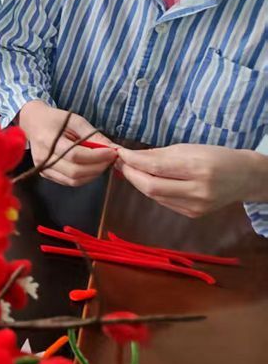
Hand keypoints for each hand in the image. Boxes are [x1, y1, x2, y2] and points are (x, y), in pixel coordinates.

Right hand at [17, 100, 118, 186]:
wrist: (33, 123)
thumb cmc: (55, 119)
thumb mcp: (75, 120)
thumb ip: (93, 135)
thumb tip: (113, 148)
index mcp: (48, 140)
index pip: (74, 155)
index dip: (96, 156)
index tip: (112, 152)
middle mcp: (42, 157)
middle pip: (74, 171)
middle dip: (98, 167)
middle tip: (110, 159)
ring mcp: (42, 168)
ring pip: (73, 180)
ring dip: (93, 175)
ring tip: (102, 164)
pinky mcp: (45, 173)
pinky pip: (68, 182)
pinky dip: (84, 178)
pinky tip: (91, 168)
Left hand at [116, 144, 267, 218]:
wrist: (244, 178)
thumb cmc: (216, 157)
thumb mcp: (189, 148)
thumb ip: (158, 154)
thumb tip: (130, 156)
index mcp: (198, 169)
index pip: (156, 167)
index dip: (133, 161)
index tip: (119, 152)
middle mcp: (197, 191)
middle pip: (151, 187)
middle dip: (130, 174)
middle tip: (120, 162)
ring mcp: (195, 206)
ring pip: (155, 196)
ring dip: (138, 182)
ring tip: (130, 169)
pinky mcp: (193, 215)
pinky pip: (163, 202)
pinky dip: (152, 191)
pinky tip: (148, 180)